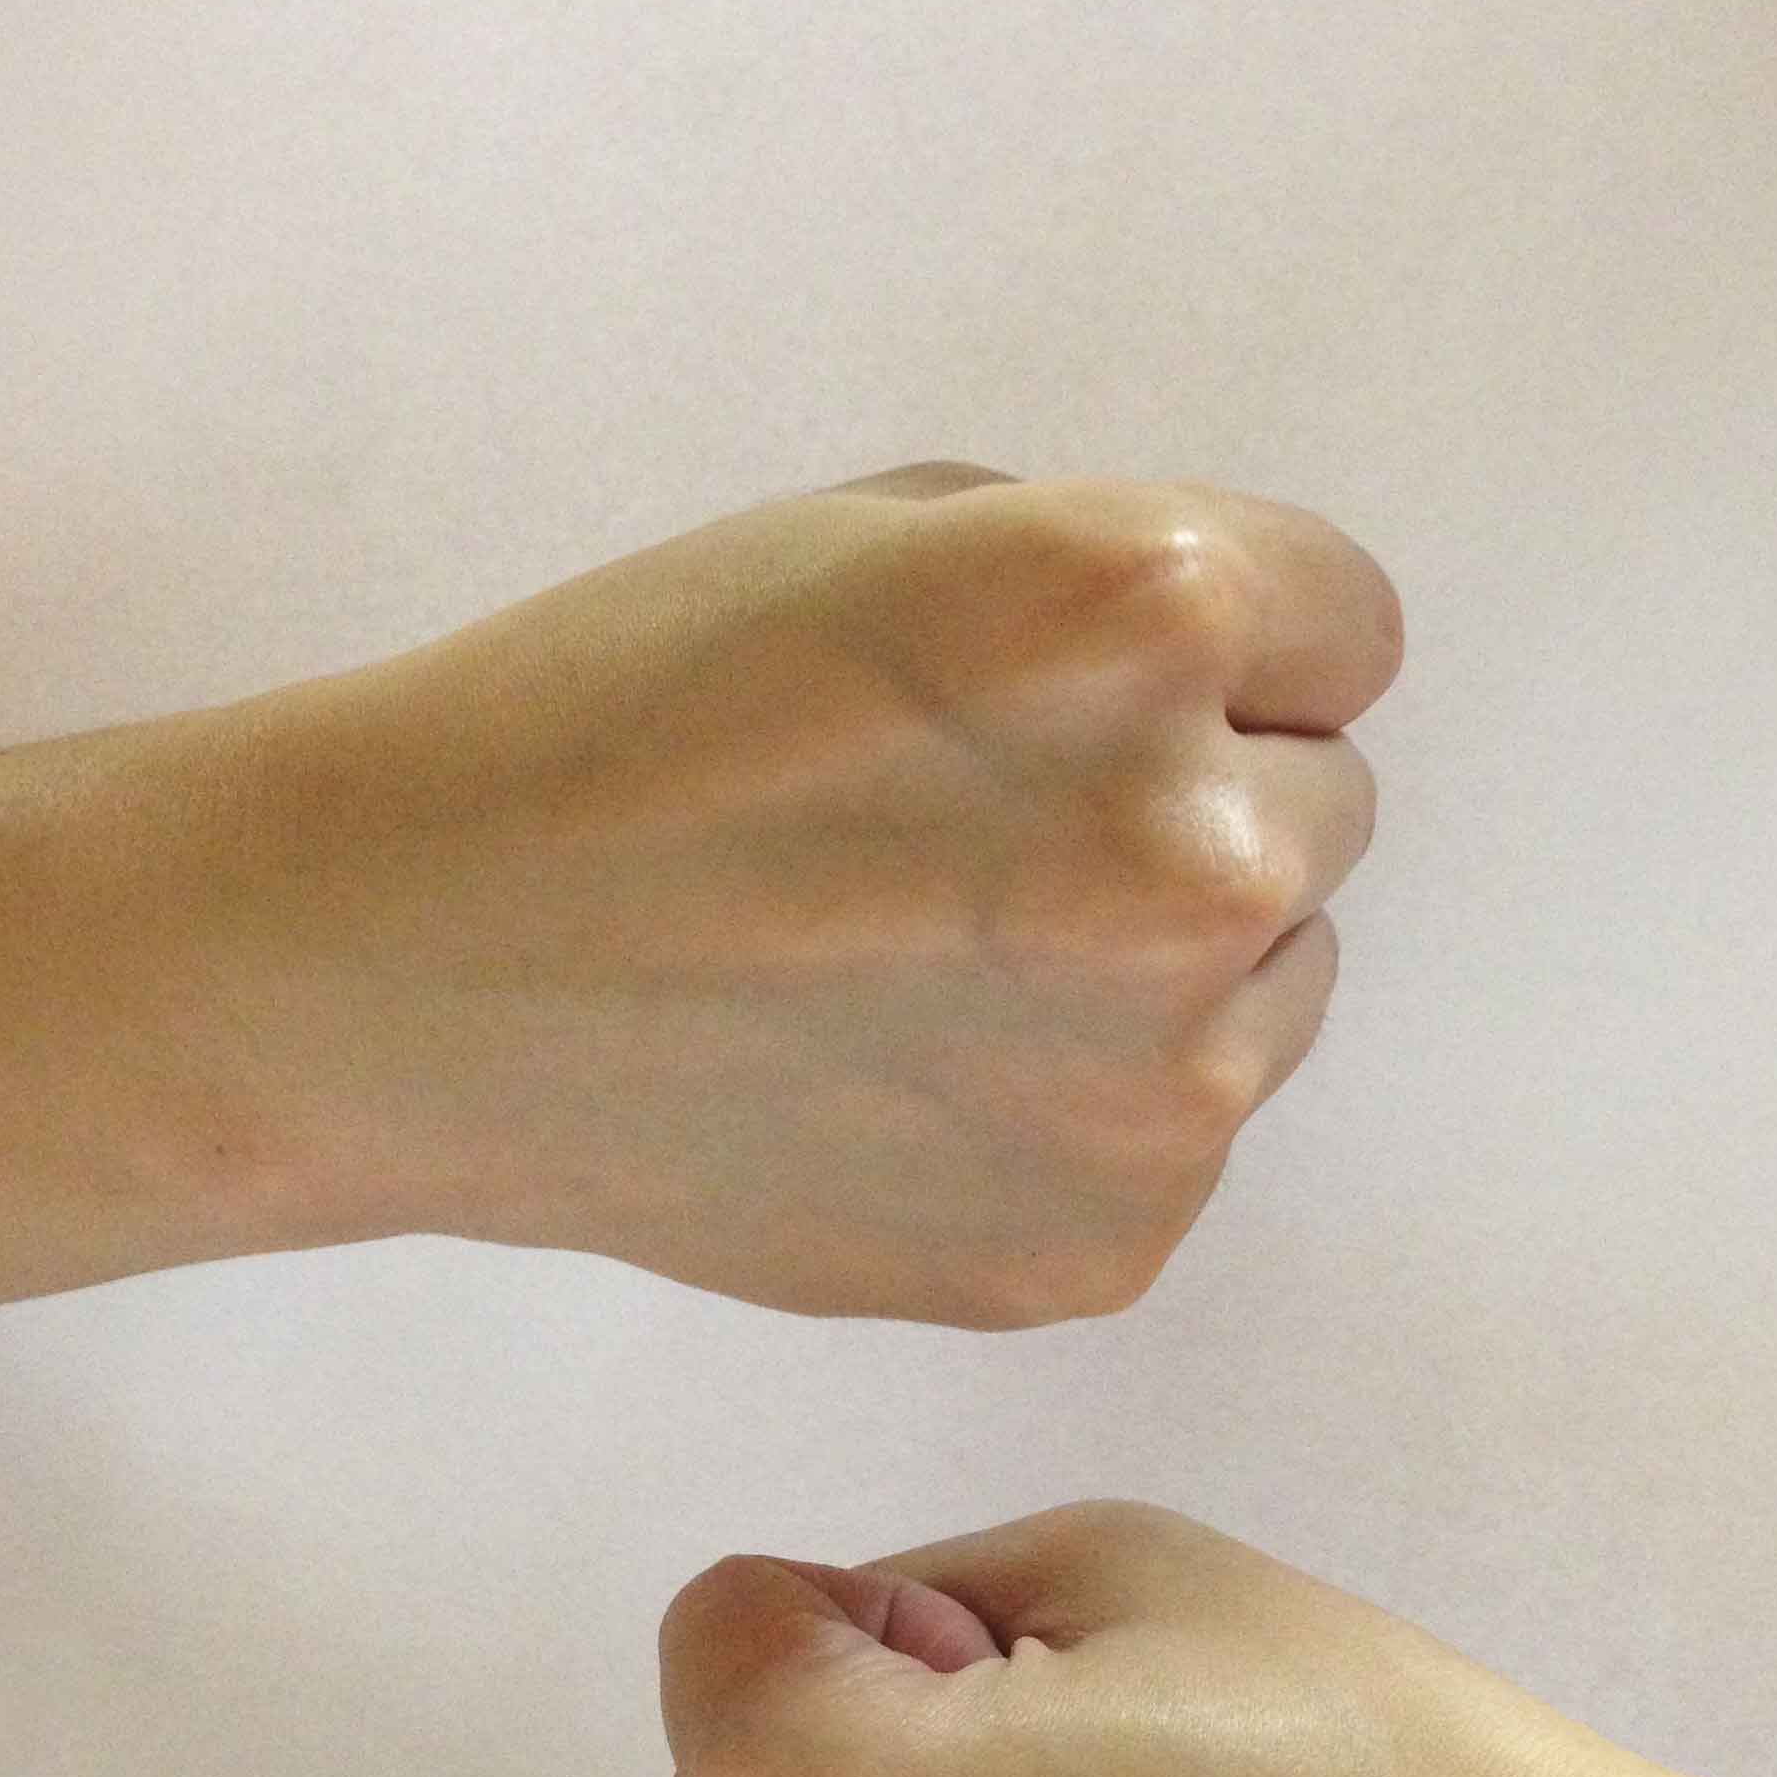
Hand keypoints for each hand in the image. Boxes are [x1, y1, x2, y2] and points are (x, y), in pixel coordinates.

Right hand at [220, 463, 1401, 1323]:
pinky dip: (1079, 1110)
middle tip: (983, 836)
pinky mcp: (1105, 1241)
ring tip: (936, 965)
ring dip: (1163, 967)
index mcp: (1142, 614)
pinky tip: (906, 1082)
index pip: (1349, 628)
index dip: (1219, 655)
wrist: (428, 977)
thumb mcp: (886, 535)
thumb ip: (1112, 596)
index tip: (1081, 696)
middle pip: (1327, 810)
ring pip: (1276, 987)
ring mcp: (1164, 1082)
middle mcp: (1199, 850)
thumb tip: (1247, 699)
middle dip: (1194, 803)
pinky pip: (1175, 1136)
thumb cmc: (626, 714)